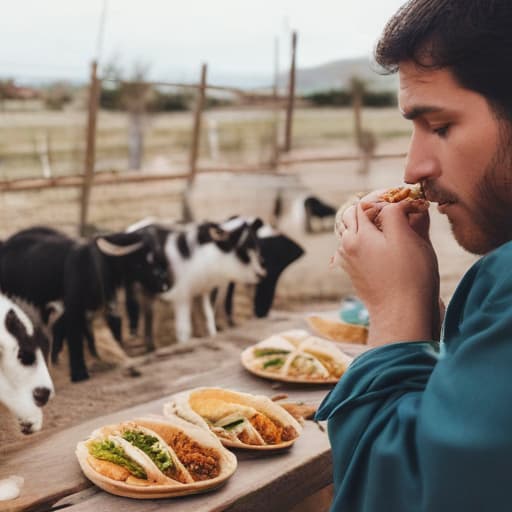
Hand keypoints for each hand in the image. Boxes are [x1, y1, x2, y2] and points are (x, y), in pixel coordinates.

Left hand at [337, 201, 439, 345]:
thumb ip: (397, 213)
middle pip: (352, 216)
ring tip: (391, 226)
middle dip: (372, 208)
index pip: (365, 203)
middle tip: (396, 209)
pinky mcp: (353, 273)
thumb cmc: (410, 277)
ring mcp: (348, 261)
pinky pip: (353, 248)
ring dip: (367, 224)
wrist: (402, 315)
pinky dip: (365, 240)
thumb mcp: (408, 238)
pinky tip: (384, 245)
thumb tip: (397, 202)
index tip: (403, 199)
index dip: (385, 197)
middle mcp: (347, 247)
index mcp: (358, 236)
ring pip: (351, 231)